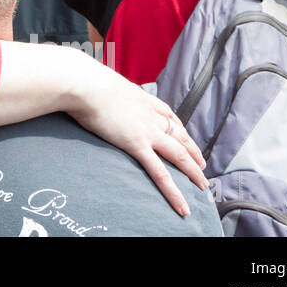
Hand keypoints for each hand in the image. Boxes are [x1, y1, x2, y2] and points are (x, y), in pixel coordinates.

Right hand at [64, 53, 206, 216]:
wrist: (84, 83)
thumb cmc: (85, 81)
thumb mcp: (102, 82)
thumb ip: (106, 89)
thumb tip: (94, 89)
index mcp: (142, 98)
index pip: (168, 114)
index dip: (179, 127)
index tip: (185, 135)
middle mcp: (150, 115)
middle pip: (179, 135)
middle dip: (193, 151)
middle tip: (202, 165)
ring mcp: (147, 131)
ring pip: (178, 154)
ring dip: (193, 171)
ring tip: (202, 185)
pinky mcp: (137, 145)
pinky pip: (160, 172)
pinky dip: (173, 191)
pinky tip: (182, 206)